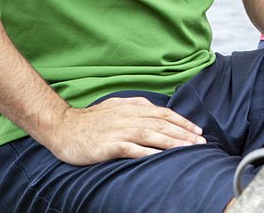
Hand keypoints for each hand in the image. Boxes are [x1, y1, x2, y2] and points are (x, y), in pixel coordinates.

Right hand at [40, 96, 205, 164]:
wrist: (62, 127)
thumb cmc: (90, 120)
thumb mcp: (116, 106)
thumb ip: (136, 107)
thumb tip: (156, 110)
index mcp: (132, 108)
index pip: (164, 113)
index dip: (183, 121)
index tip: (198, 131)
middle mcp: (128, 117)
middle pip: (162, 124)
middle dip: (184, 134)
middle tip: (201, 143)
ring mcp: (118, 131)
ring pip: (151, 135)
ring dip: (172, 142)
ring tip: (188, 149)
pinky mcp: (108, 145)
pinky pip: (131, 149)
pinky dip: (147, 152)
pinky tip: (160, 157)